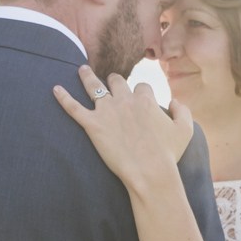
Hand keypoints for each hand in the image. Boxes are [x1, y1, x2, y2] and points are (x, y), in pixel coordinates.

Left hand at [53, 65, 193, 190]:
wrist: (149, 170)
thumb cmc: (169, 153)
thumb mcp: (185, 129)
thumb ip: (182, 111)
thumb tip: (174, 102)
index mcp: (146, 99)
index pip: (141, 87)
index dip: (141, 93)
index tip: (140, 100)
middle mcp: (125, 100)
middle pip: (117, 81)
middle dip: (115, 81)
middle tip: (111, 82)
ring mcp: (107, 111)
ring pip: (94, 86)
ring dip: (87, 76)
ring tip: (82, 70)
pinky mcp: (92, 125)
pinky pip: (74, 108)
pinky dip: (63, 98)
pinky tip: (55, 89)